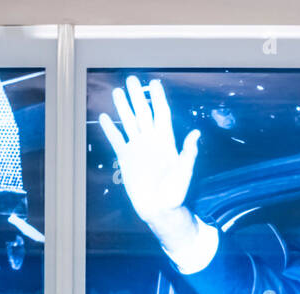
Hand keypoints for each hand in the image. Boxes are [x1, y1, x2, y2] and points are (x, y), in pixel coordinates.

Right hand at [99, 76, 202, 248]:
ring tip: (117, 91)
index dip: (158, 99)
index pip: (161, 114)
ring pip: (129, 122)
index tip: (154, 83)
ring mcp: (138, 148)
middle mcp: (150, 140)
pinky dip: (110, 130)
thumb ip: (188, 153)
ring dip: (123, 108)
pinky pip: (117, 140)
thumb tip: (196, 134)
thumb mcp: (184, 172)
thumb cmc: (175, 192)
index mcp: (165, 141)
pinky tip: (104, 117)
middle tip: (131, 80)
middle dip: (137, 96)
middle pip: (143, 113)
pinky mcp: (126, 158)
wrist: (158, 208)